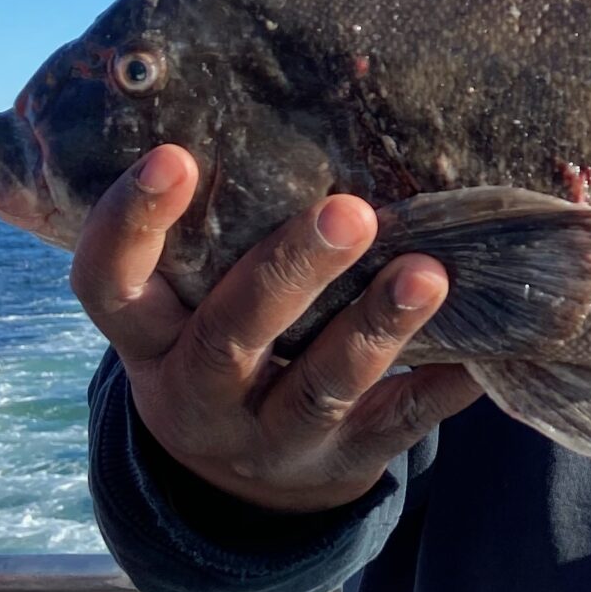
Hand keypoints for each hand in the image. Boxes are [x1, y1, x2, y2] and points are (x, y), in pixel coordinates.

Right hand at [70, 146, 481, 513]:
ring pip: (319, 387)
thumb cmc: (219, 344)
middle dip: (288, 273)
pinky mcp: (342, 462)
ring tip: (427, 273)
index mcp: (147, 339)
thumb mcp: (184, 305)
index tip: (175, 157)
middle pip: (229, 335)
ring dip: (374, 327)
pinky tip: (481, 349)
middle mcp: (196, 393)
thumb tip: (274, 105)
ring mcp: (269, 437)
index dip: (133, 225)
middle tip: (349, 212)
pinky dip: (441, 385)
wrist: (243, 486)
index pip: (109, 283)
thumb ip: (208, 236)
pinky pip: (397, 425)